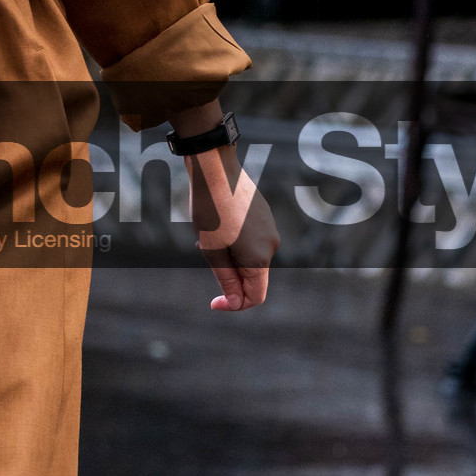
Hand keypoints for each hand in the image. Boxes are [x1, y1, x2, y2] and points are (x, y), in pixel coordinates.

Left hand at [188, 144, 277, 312]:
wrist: (216, 170)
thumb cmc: (210, 211)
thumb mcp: (212, 250)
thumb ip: (227, 278)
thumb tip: (236, 302)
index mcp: (259, 257)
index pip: (256, 296)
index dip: (235, 305)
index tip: (213, 302)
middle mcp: (272, 245)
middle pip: (252, 277)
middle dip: (229, 275)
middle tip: (203, 252)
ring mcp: (270, 230)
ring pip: (250, 258)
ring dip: (229, 257)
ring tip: (208, 236)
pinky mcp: (265, 218)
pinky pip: (252, 242)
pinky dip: (234, 243)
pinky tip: (218, 225)